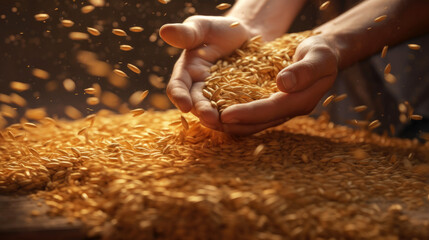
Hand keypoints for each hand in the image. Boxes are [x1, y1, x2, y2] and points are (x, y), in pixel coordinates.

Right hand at [159, 16, 252, 129]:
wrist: (249, 37)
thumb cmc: (221, 30)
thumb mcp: (204, 27)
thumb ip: (187, 33)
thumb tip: (164, 31)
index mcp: (187, 72)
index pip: (177, 87)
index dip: (179, 96)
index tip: (184, 105)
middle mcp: (200, 89)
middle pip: (197, 104)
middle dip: (202, 111)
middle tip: (211, 117)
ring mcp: (219, 98)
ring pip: (216, 112)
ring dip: (220, 119)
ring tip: (227, 121)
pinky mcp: (238, 102)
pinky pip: (238, 111)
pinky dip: (241, 116)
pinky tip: (249, 118)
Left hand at [219, 34, 339, 134]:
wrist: (322, 55)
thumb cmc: (321, 52)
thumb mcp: (318, 56)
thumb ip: (304, 70)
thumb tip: (283, 84)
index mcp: (301, 101)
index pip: (271, 110)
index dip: (247, 113)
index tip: (224, 115)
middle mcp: (289, 110)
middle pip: (258, 123)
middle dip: (233, 124)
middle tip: (208, 122)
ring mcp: (280, 110)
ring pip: (253, 123)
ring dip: (231, 124)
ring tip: (207, 120)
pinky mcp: (272, 105)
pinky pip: (251, 114)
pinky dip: (235, 115)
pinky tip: (217, 110)